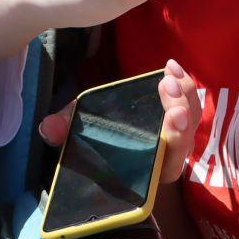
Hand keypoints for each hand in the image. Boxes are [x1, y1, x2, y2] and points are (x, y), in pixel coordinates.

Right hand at [38, 58, 199, 185]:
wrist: (106, 145)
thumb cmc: (93, 145)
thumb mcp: (77, 137)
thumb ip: (65, 132)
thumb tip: (48, 127)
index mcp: (148, 172)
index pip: (168, 162)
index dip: (175, 140)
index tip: (173, 115)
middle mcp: (167, 158)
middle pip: (184, 137)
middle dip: (181, 109)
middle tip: (167, 85)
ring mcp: (175, 140)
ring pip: (190, 120)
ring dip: (184, 94)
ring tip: (169, 72)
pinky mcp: (177, 121)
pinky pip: (189, 106)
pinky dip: (184, 86)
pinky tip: (171, 67)